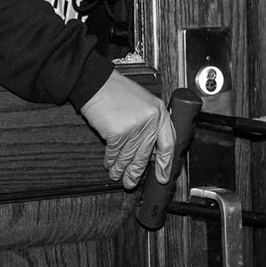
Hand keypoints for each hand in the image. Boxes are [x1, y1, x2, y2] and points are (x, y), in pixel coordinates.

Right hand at [81, 70, 175, 189]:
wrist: (97, 83)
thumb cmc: (118, 92)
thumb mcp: (143, 103)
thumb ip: (151, 123)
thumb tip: (150, 150)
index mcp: (160, 112)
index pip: (168, 143)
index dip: (166, 163)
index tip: (163, 176)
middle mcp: (151, 121)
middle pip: (146, 155)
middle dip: (137, 172)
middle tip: (132, 183)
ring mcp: (135, 127)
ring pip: (129, 156)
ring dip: (121, 169)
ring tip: (117, 176)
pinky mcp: (118, 133)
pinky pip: (114, 153)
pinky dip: (110, 160)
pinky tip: (109, 164)